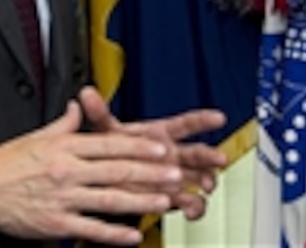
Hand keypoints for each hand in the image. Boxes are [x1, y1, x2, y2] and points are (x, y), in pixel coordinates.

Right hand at [0, 98, 184, 244]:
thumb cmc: (6, 164)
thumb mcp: (37, 136)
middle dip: (149, 172)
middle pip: (116, 170)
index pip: (110, 144)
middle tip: (175, 173)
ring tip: (164, 201)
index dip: (139, 146)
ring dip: (140, 201)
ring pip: (109, 199)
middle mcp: (67, 170)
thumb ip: (64, 123)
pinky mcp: (56, 222)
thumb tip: (79, 106)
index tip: (161, 147)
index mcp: (65, 146)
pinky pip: (90, 228)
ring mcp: (63, 197)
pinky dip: (113, 233)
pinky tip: (132, 235)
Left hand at [78, 85, 227, 219]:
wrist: (109, 179)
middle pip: (197, 152)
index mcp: (160, 134)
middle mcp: (172, 154)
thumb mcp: (106, 133)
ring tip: (207, 185)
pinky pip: (191, 202)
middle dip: (210, 155)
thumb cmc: (114, 151)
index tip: (218, 117)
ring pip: (200, 176)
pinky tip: (191, 210)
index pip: (184, 124)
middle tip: (219, 158)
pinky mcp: (173, 197)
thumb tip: (86, 94)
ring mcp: (175, 176)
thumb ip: (99, 115)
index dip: (202, 120)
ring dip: (207, 180)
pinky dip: (195, 207)